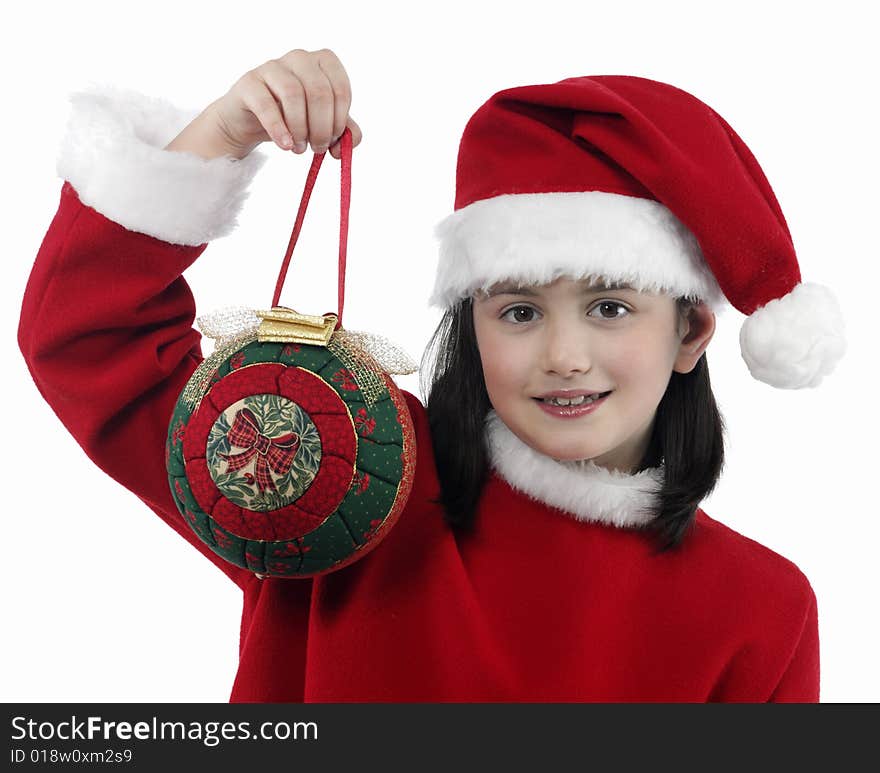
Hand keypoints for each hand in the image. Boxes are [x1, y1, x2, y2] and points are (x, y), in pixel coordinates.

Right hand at [207, 48, 362, 158]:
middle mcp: (299, 58)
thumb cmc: (293, 118)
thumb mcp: (323, 124)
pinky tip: (285, 145)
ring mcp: (272, 67)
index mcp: (323, 62)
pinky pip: (266, 104)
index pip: (340, 88)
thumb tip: (349, 144)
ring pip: (293, 94)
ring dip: (300, 129)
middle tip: (317, 148)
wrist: (251, 121)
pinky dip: (278, 128)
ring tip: (298, 149)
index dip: (339, 119)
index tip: (333, 139)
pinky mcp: (249, 82)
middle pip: (319, 92)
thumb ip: (343, 132)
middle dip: (322, 127)